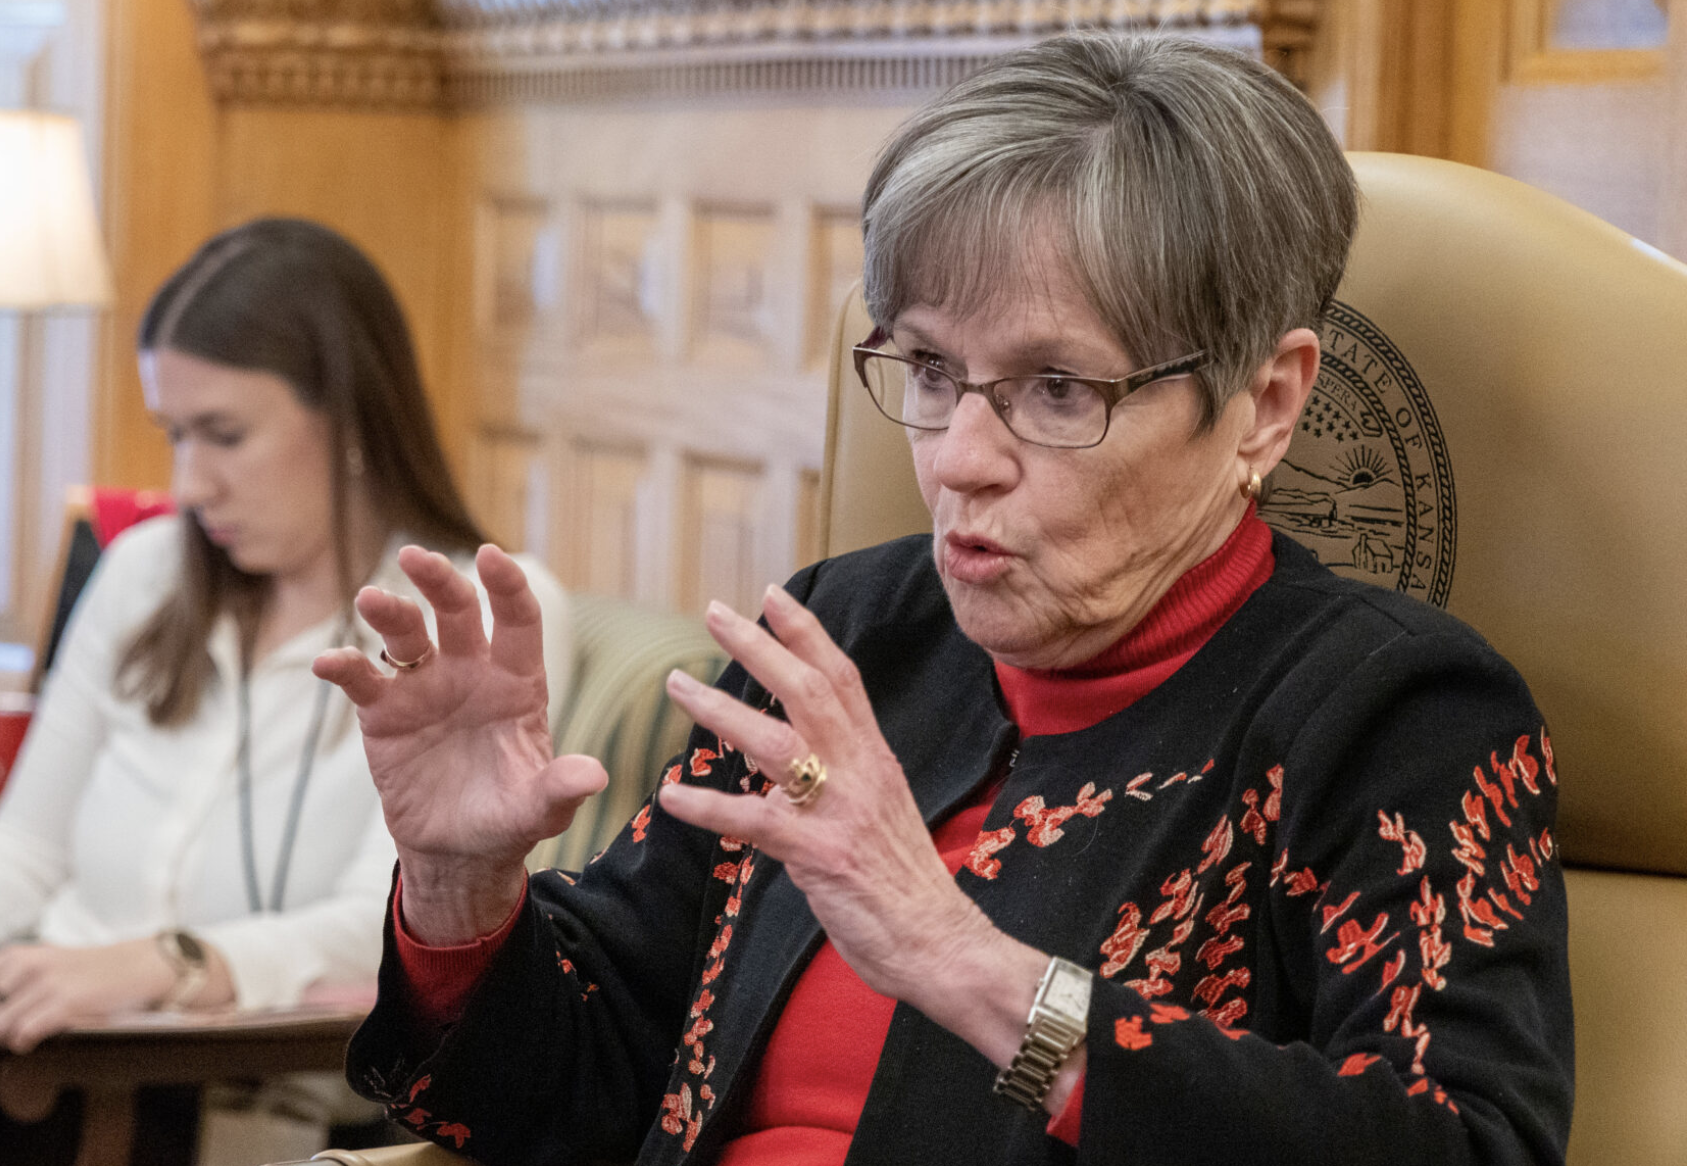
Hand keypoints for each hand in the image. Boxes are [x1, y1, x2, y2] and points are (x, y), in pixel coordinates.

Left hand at [0, 940, 173, 1052]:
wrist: (140, 965)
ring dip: (9, 1036)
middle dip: (2, 1023)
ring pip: (3, 1024)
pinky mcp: (67, 1001)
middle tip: (10, 1029)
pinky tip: (30, 1041)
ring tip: (20, 1037)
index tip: (9, 1010)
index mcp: (19, 956)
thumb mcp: (46, 965)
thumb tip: (4, 1015)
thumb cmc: (93, 971)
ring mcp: (49, 982)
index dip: (0, 1006)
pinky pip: (25, 1031)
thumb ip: (15, 983)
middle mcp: (30, 965)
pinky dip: (24, 1041)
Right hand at [313, 545, 605, 941]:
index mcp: (517, 682)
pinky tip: (327, 663)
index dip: (507, 586)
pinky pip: (362, 680)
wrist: (458, 852)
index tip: (491, 556)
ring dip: (389, 612)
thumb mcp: (539, 810)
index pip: (517, 620)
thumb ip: (560, 789)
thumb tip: (594, 777)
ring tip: (369, 598)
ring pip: (407, 634)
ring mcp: (425, 687)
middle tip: (414, 556)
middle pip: (456, 610)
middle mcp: (471, 671)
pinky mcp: (384, 713)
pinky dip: (343, 666)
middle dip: (439, 579)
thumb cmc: (508, 820)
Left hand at [658, 586, 1050, 1074]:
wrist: (943, 945)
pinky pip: (756, 822)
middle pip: (809, 690)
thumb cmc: (906, 888)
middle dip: (760, 646)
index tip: (773, 595)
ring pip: (778, 743)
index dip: (807, 633)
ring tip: (676, 685)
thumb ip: (840, 784)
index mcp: (876, 759)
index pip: (843, 677)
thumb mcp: (878, 815)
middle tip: (715, 612)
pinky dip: (710, 806)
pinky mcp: (822, 856)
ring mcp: (842, 812)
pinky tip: (671, 796)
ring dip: (722, 710)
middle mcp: (862, 772)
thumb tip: (786, 774)